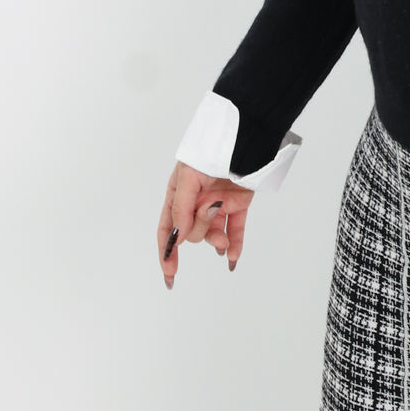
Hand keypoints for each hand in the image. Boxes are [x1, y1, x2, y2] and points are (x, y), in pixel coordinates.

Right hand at [157, 160, 253, 289]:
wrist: (243, 139)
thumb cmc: (209, 150)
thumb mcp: (188, 176)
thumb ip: (181, 207)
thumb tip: (178, 238)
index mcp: (178, 193)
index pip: (168, 227)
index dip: (167, 250)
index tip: (170, 271)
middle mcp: (196, 201)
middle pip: (192, 231)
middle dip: (200, 227)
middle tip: (211, 209)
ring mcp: (218, 204)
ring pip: (214, 234)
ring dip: (217, 240)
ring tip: (224, 242)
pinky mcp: (238, 204)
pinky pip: (236, 229)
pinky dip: (236, 245)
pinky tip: (233, 259)